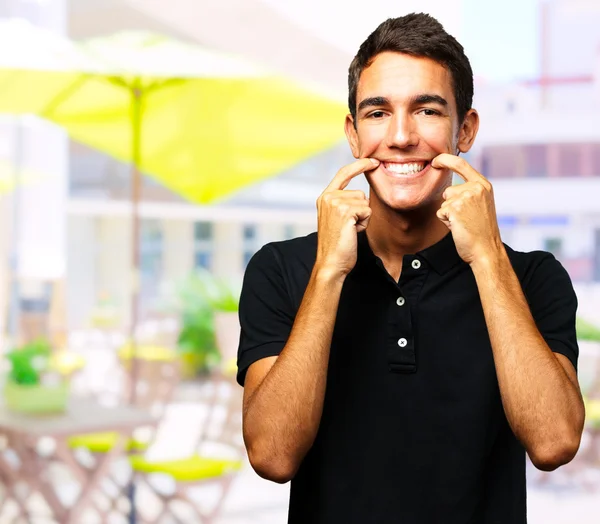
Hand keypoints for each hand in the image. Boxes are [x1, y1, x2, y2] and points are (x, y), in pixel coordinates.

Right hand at [315, 158, 378, 276]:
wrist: (331, 262)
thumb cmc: (337, 245)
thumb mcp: (337, 218)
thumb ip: (344, 203)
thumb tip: (362, 194)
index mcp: (325, 197)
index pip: (343, 173)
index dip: (359, 165)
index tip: (373, 160)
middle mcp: (328, 197)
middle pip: (360, 193)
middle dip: (361, 211)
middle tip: (348, 227)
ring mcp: (335, 203)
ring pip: (365, 203)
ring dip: (363, 218)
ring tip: (349, 230)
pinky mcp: (345, 211)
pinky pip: (367, 211)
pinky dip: (364, 223)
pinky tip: (352, 232)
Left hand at [432, 154, 502, 265]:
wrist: (486, 249)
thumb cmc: (482, 231)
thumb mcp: (481, 204)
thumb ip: (469, 192)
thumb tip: (450, 187)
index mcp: (483, 185)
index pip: (461, 164)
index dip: (445, 160)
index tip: (435, 160)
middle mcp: (475, 188)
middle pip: (449, 190)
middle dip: (451, 205)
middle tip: (466, 218)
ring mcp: (465, 197)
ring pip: (444, 202)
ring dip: (449, 213)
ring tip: (463, 222)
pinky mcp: (455, 208)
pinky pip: (440, 212)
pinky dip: (446, 221)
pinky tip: (458, 227)